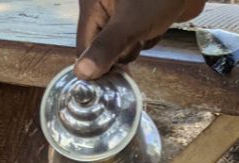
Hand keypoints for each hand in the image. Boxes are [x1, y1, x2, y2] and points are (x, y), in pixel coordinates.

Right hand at [75, 0, 205, 78]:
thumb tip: (82, 73)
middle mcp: (103, 6)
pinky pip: (135, 36)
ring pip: (119, 44)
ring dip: (134, 46)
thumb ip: (106, 48)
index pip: (84, 46)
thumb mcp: (130, 24)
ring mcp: (120, 10)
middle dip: (119, 53)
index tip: (112, 78)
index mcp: (92, 4)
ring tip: (147, 32)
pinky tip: (156, 28)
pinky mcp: (138, 14)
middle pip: (101, 47)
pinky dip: (146, 38)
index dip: (97, 64)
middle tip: (135, 43)